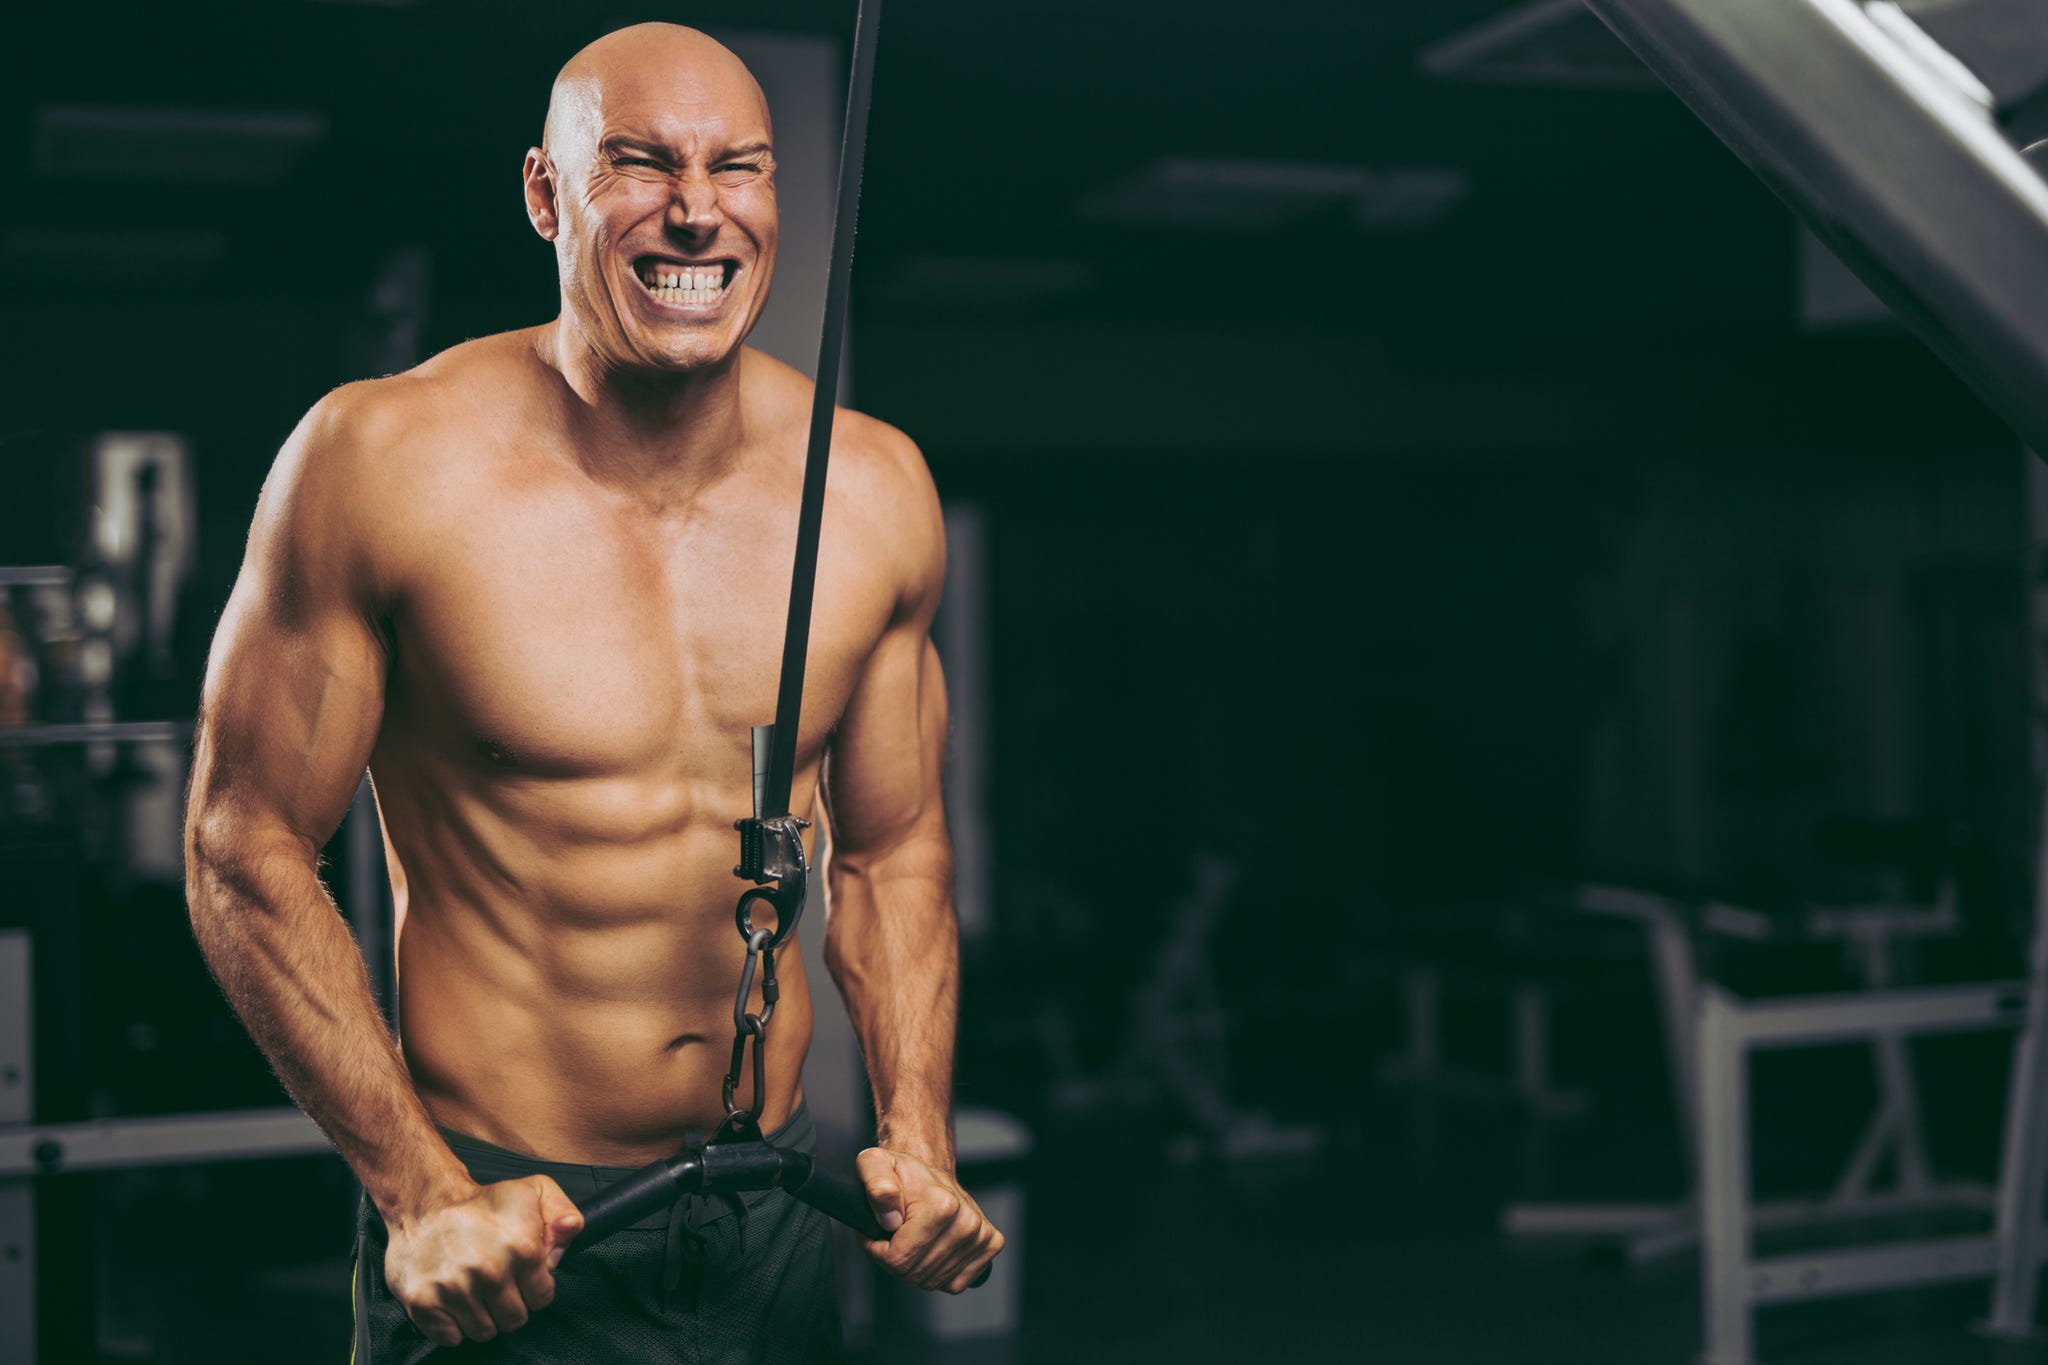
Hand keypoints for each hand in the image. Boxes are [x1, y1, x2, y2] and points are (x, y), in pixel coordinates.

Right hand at [382, 1175, 584, 1346]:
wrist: (425, 1203)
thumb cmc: (481, 1202)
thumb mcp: (533, 1191)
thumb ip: (562, 1212)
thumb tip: (570, 1234)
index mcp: (521, 1247)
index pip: (542, 1298)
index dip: (534, 1289)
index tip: (521, 1277)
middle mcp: (488, 1271)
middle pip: (514, 1320)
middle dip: (509, 1305)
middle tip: (495, 1284)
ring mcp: (454, 1289)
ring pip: (484, 1332)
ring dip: (482, 1317)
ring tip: (474, 1290)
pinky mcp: (423, 1303)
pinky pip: (451, 1338)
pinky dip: (453, 1326)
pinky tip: (454, 1301)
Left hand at [856, 1147, 1003, 1293]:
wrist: (929, 1171)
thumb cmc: (902, 1174)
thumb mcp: (874, 1166)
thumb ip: (876, 1186)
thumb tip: (890, 1219)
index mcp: (941, 1206)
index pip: (898, 1260)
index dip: (878, 1249)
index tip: (878, 1231)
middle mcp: (968, 1222)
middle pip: (915, 1274)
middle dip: (895, 1260)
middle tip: (893, 1235)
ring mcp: (981, 1235)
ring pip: (933, 1281)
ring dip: (915, 1267)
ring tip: (911, 1240)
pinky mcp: (990, 1245)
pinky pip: (954, 1283)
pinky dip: (937, 1273)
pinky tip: (931, 1249)